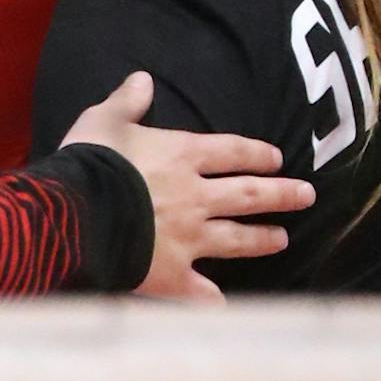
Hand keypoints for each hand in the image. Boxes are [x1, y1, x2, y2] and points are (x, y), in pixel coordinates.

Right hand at [63, 71, 312, 298]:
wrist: (74, 211)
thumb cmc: (89, 161)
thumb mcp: (103, 120)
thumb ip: (126, 102)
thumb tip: (143, 78)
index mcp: (182, 157)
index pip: (231, 152)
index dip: (256, 154)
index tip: (275, 158)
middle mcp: (196, 197)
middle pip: (249, 195)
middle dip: (281, 194)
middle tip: (305, 196)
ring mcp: (188, 237)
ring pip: (236, 239)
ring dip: (262, 239)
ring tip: (282, 239)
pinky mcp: (171, 272)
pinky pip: (197, 290)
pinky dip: (210, 298)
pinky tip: (220, 302)